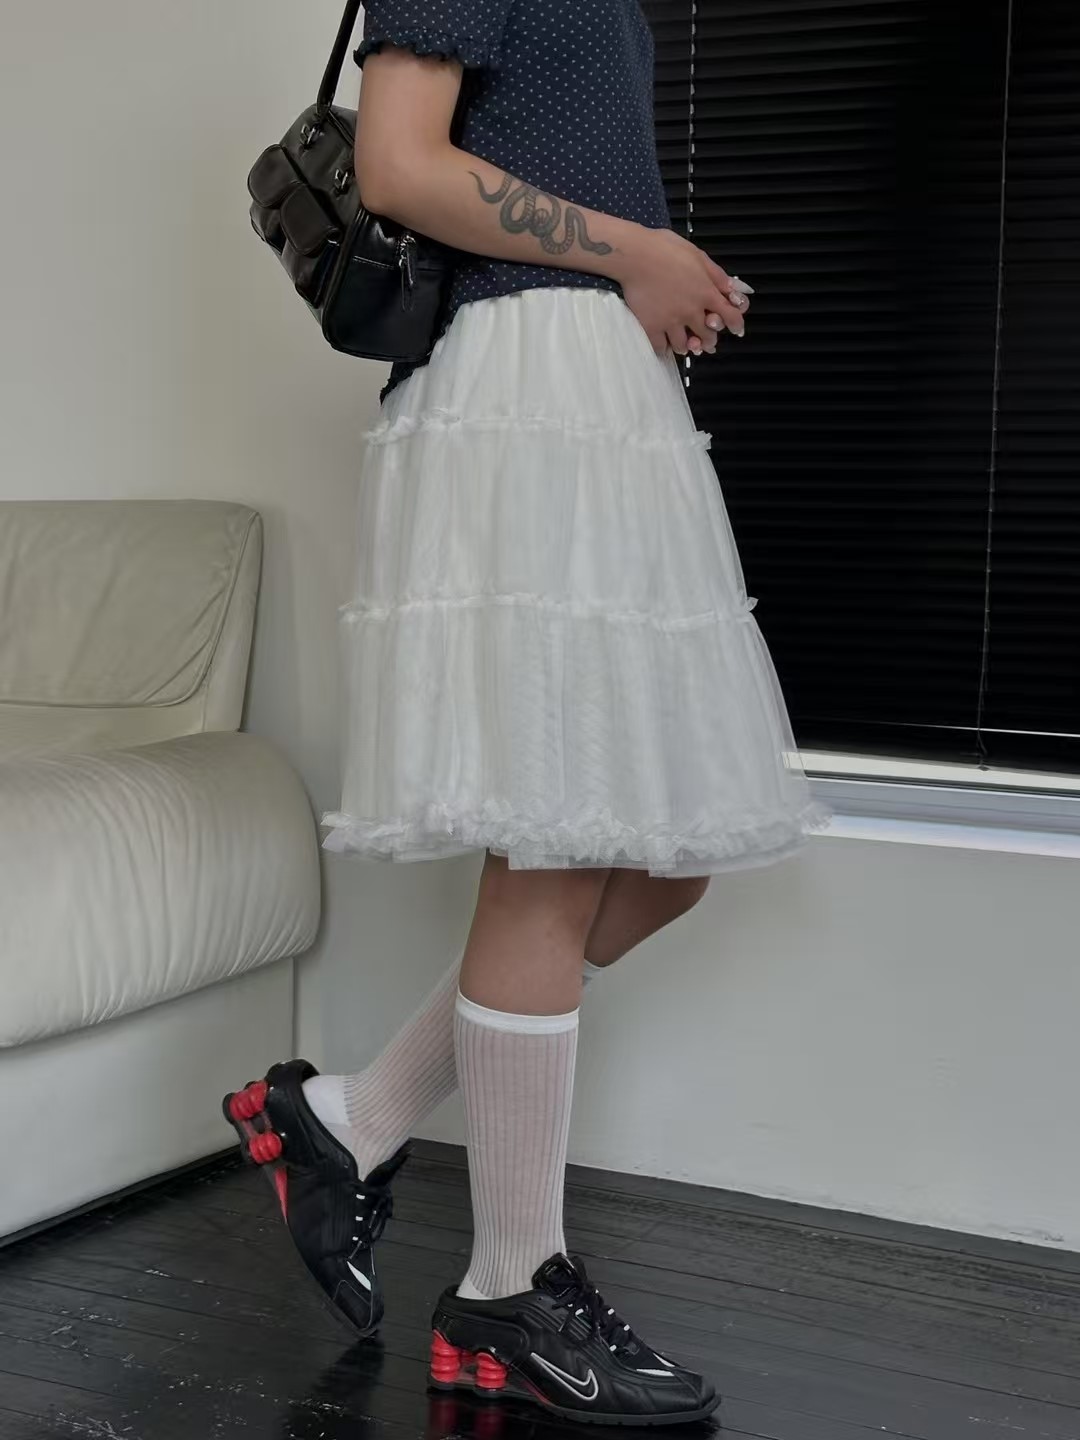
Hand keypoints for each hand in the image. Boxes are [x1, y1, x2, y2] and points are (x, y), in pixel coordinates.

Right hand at [612, 228, 752, 356]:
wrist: (635, 255)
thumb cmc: (664, 249)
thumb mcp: (697, 255)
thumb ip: (716, 275)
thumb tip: (731, 288)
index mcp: (705, 292)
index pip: (730, 315)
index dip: (736, 324)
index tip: (737, 330)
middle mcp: (691, 311)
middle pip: (707, 336)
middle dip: (709, 339)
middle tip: (705, 340)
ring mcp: (671, 321)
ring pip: (684, 346)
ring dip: (686, 346)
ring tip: (683, 343)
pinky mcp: (652, 327)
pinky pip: (661, 347)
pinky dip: (664, 348)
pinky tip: (664, 343)